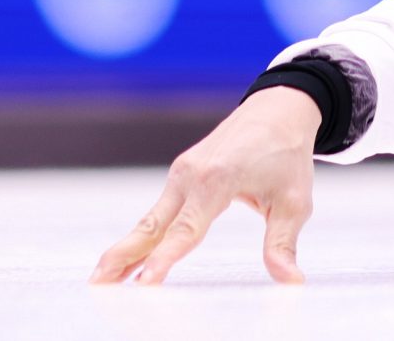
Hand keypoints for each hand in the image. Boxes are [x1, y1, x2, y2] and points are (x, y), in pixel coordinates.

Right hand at [90, 87, 321, 285]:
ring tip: (102, 278)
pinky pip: (160, 211)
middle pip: (153, 224)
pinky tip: (127, 257)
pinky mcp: (182, 174)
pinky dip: (141, 235)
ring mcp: (183, 172)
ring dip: (126, 248)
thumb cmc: (288, 154)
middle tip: (98, 282)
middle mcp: (192, 175)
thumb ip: (283, 243)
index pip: (187, 229)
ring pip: (151, 219)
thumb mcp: (295, 201)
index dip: (165, 258)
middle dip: (125, 254)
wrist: (279, 110)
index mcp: (218, 179)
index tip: (145, 282)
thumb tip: (291, 280)